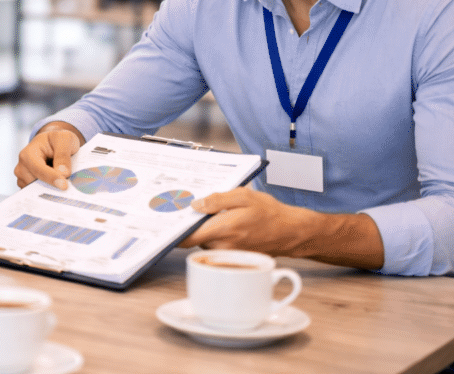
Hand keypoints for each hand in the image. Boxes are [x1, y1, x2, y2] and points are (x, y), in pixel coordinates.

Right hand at [14, 123, 84, 188]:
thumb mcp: (64, 139)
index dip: (51, 177)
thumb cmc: (57, 140)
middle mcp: (22, 168)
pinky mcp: (29, 188)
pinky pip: (39, 195)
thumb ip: (63, 154)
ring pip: (37, 192)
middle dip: (52, 187)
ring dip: (52, 191)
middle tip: (70, 190)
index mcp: (28, 154)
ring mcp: (24, 179)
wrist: (53, 145)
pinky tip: (60, 190)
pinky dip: (50, 194)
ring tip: (65, 188)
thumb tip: (63, 173)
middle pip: (36, 183)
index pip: (38, 169)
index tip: (64, 185)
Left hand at [180, 187, 384, 269]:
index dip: (172, 231)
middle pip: (193, 237)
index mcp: (223, 229)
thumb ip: (217, 199)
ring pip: (203, 241)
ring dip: (202, 229)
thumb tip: (194, 205)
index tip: (163, 222)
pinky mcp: (232, 256)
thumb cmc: (268, 212)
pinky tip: (218, 221)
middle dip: (188, 224)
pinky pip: (214, 245)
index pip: (187, 237)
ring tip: (206, 212)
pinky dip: (212, 235)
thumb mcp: (243, 196)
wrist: (290, 232)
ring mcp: (227, 253)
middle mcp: (222, 246)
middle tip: (182, 207)